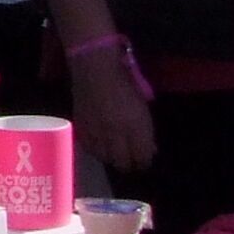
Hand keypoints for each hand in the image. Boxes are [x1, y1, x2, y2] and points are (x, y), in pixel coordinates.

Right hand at [68, 44, 157, 177]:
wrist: (95, 68)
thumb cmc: (125, 83)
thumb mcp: (142, 106)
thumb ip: (146, 131)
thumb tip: (150, 150)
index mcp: (136, 125)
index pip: (142, 157)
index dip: (144, 162)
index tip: (144, 160)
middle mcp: (116, 132)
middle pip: (122, 163)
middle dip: (129, 164)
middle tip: (130, 160)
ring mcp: (98, 132)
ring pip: (106, 158)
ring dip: (112, 158)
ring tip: (115, 153)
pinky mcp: (82, 128)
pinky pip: (90, 149)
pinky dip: (97, 150)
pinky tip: (100, 145)